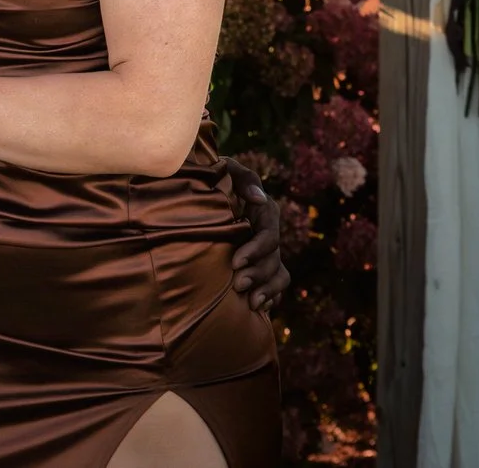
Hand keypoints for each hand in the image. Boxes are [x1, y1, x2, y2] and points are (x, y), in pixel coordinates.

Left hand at [221, 157, 288, 314]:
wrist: (199, 195)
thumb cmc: (212, 178)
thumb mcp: (226, 170)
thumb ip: (242, 177)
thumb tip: (259, 198)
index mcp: (264, 212)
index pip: (269, 236)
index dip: (256, 250)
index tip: (234, 262)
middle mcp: (268, 233)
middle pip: (274, 260)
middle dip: (258, 274)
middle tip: (237, 284)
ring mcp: (267, 252)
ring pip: (279, 275)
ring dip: (267, 290)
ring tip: (251, 302)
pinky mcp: (261, 267)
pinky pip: (277, 287)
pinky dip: (272, 297)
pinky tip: (259, 307)